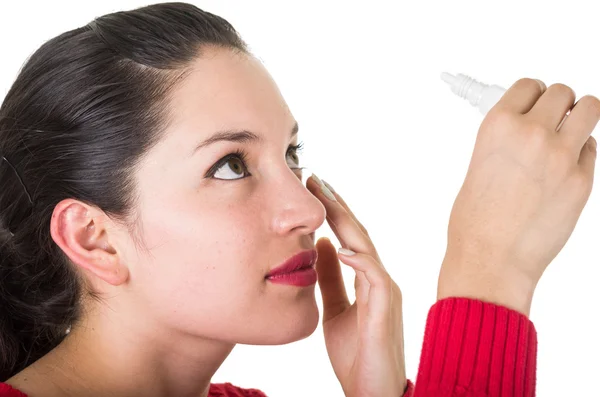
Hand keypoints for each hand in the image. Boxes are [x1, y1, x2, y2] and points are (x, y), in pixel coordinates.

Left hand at [307, 175, 405, 396]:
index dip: (333, 211)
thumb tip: (321, 247)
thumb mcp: (335, 309)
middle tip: (317, 178)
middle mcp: (380, 279)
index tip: (315, 186)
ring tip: (326, 197)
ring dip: (346, 221)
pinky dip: (358, 261)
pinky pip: (375, 278)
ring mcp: (386, 292)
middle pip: (359, 233)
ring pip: (367, 247)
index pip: (350, 236)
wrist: (370, 390)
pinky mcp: (386, 310)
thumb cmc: (355, 353)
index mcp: (367, 278)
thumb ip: (332, 279)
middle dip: (338, 204)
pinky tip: (339, 246)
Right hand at [438, 78, 599, 315]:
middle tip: (551, 121)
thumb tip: (529, 124)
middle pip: (562, 92)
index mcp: (498, 126)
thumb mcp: (478, 165)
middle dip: (557, 105)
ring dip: (579, 117)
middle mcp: (532, 134)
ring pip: (589, 110)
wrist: (490, 259)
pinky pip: (592, 150)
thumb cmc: (475, 220)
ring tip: (568, 135)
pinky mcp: (582, 181)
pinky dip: (582, 154)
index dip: (532, 94)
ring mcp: (562, 156)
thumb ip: (506, 139)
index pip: (528, 85)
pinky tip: (563, 171)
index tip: (534, 102)